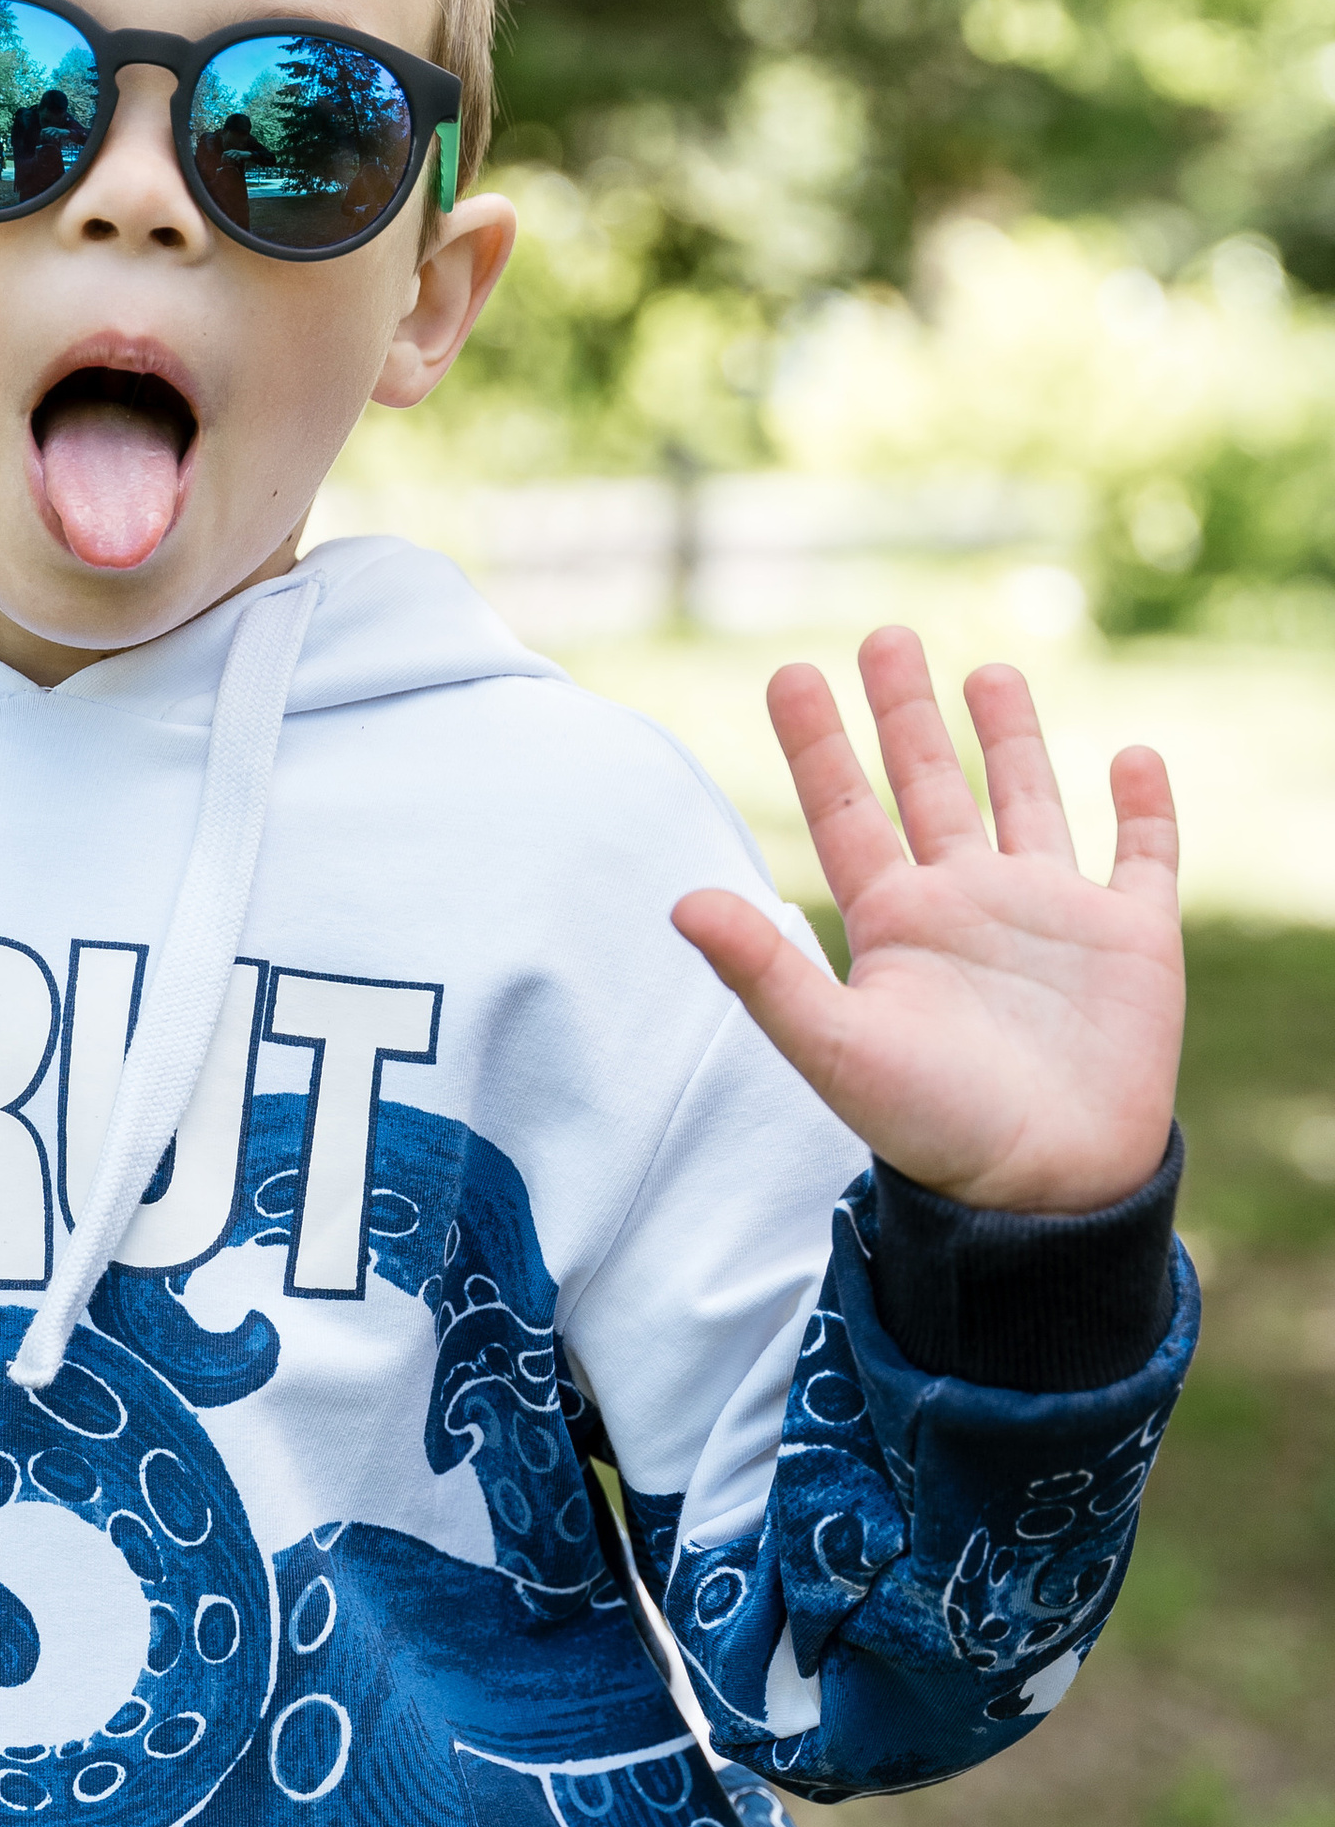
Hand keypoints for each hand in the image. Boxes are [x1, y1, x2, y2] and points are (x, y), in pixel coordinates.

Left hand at [672, 628, 1181, 1213]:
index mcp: (896, 923)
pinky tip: (1136, 757)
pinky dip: (1145, 808)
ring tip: (988, 672)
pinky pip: (1143, 858)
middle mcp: (968, 905)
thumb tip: (681, 901)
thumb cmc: (931, 1129)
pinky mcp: (1131, 940)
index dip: (818, 743)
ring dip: (1009, 738)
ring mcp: (1051, 917)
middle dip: (906, 714)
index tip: (791, 673)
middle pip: (929, 786)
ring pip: (1028, 801)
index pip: (846, 810)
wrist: (1040, 1191)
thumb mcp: (833, 1047)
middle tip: (884, 636)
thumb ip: (762, 973)